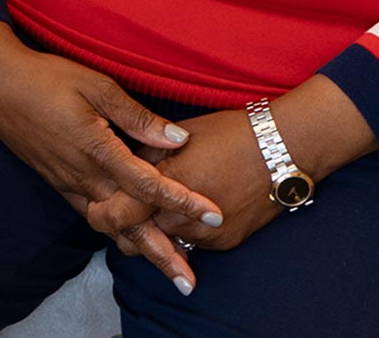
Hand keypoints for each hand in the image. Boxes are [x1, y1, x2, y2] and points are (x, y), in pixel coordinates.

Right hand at [0, 22, 221, 293]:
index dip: (184, 201)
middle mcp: (83, 175)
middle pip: (130, 223)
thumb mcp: (95, 86)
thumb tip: (177, 139)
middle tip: (190, 282)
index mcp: (97, 149)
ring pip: (111, 226)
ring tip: (169, 269)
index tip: (215, 215)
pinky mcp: (59, 182)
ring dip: (141, 250)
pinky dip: (115, 232)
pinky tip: (131, 239)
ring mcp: (68, 183)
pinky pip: (92, 215)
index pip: (149, 185)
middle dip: (163, 253)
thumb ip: (137, 117)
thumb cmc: (46, 77)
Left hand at [88, 108, 277, 261]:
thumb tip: (124, 166)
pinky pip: (191, 244)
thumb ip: (146, 155)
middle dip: (123, 231)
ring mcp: (206, 234)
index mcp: (168, 183)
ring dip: (154, 233)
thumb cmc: (230, 133)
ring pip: (164, 245)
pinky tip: (182, 215)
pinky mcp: (224, 242)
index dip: (101, 214)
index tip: (94, 209)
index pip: (119, 214)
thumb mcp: (181, 136)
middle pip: (136, 239)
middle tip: (115, 216)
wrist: (285, 149)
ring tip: (149, 213)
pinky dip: (182, 233)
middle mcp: (184, 215)